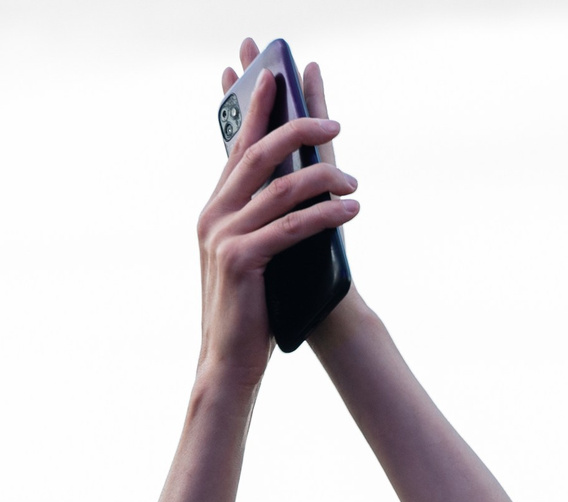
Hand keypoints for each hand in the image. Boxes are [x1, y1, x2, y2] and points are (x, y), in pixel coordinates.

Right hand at [200, 38, 359, 379]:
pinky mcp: (243, 261)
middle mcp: (213, 215)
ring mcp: (224, 237)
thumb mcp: (250, 252)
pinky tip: (350, 209)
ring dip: (324, 179)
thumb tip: (293, 184)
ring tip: (354, 183)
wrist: (227, 360)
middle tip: (334, 125)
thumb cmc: (248, 308)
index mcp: (213, 209)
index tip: (273, 75)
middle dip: (298, 130)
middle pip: (259, 154)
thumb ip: (259, 217)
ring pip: (281, 187)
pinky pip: (292, 225)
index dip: (254, 108)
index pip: (236, 147)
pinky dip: (326, 214)